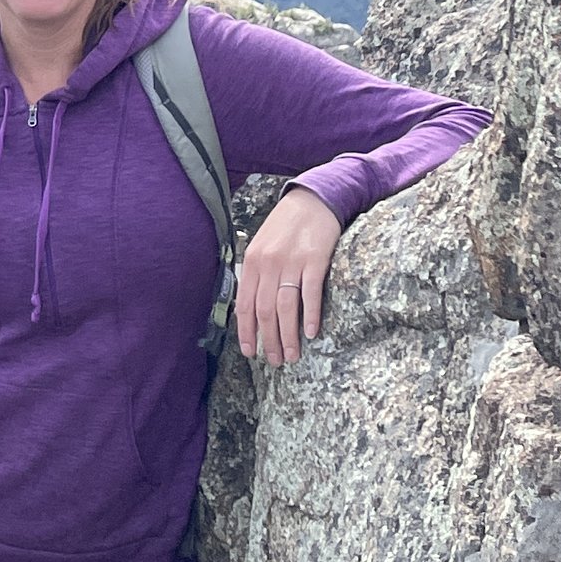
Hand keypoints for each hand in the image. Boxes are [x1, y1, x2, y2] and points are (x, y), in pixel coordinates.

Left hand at [235, 186, 343, 366]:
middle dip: (268, 340)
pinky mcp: (315, 259)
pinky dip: (310, 315)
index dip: (246, 332)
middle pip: (265, 311)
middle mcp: (269, 263)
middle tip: (275, 361)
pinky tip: (311, 332)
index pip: (245, 304)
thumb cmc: (285, 226)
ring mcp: (292, 262)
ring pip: (286, 307)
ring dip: (288, 336)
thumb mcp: (261, 246)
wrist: (312, 200)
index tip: (250, 352)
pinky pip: (311, 293)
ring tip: (292, 355)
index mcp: (252, 262)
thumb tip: (250, 308)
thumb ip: (255, 274)